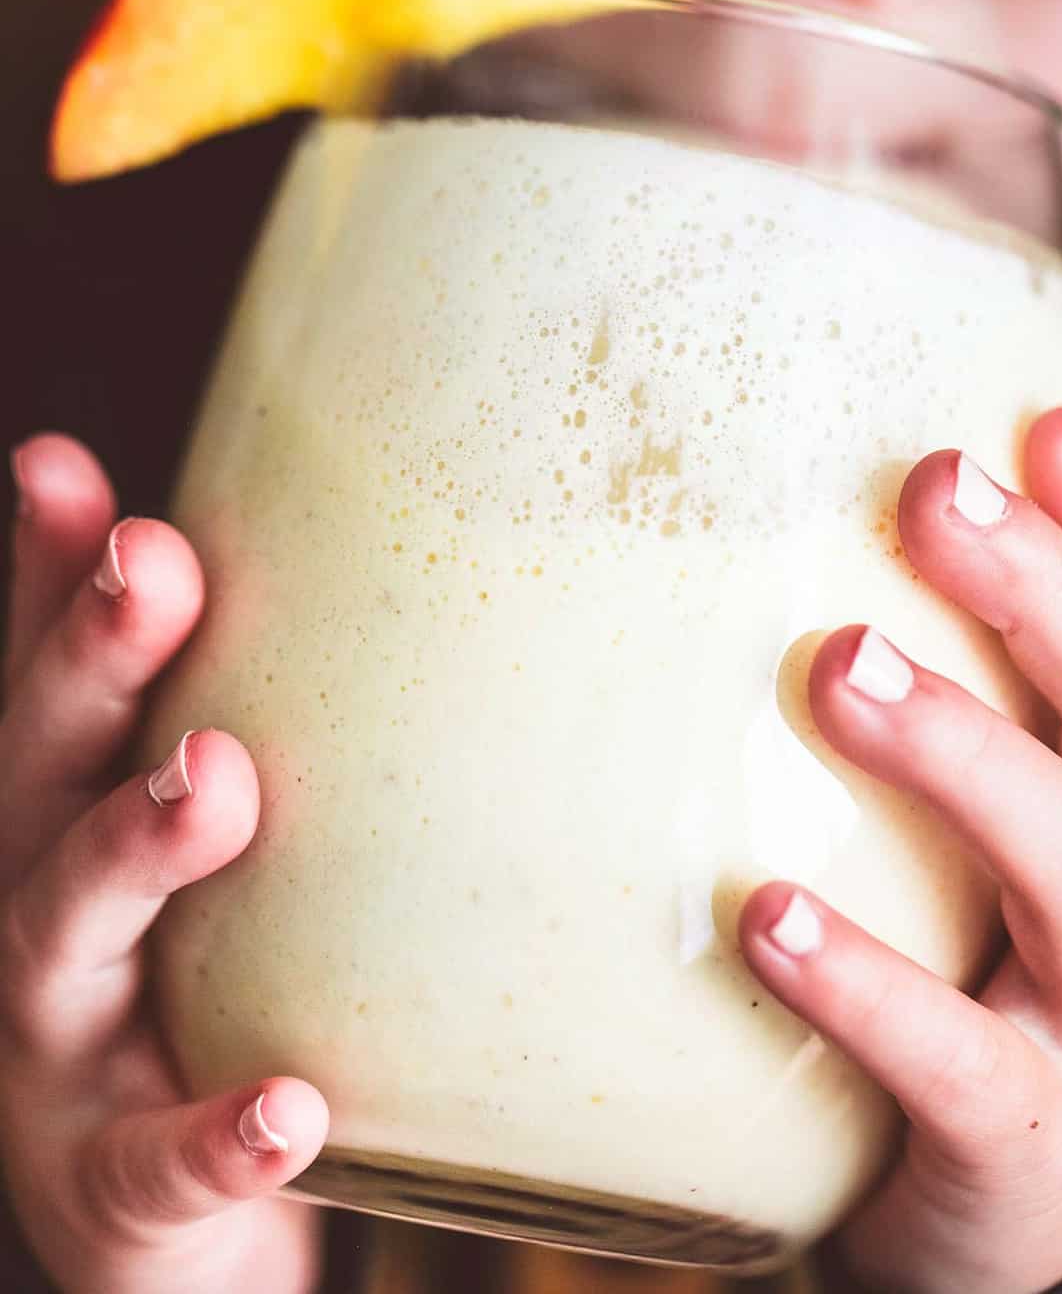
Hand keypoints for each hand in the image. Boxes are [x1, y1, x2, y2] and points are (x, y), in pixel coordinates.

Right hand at [0, 435, 329, 1293]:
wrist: (172, 1248)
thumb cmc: (208, 1005)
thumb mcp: (208, 867)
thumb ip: (245, 743)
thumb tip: (402, 591)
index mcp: (66, 827)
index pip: (46, 682)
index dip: (42, 575)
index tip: (60, 466)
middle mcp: (39, 919)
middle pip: (40, 773)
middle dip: (86, 666)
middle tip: (152, 568)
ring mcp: (61, 1057)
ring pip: (62, 934)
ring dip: (131, 848)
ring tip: (214, 779)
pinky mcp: (117, 1192)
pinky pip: (162, 1164)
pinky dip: (217, 1133)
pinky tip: (288, 1105)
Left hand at [740, 409, 1061, 1293]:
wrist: (992, 1213)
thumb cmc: (979, 967)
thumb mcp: (997, 829)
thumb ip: (961, 700)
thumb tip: (803, 550)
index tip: (1044, 425)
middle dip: (1051, 593)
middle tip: (933, 493)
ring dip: (966, 752)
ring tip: (840, 665)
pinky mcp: (1027, 1142)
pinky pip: (959, 1063)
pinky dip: (869, 985)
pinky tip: (767, 917)